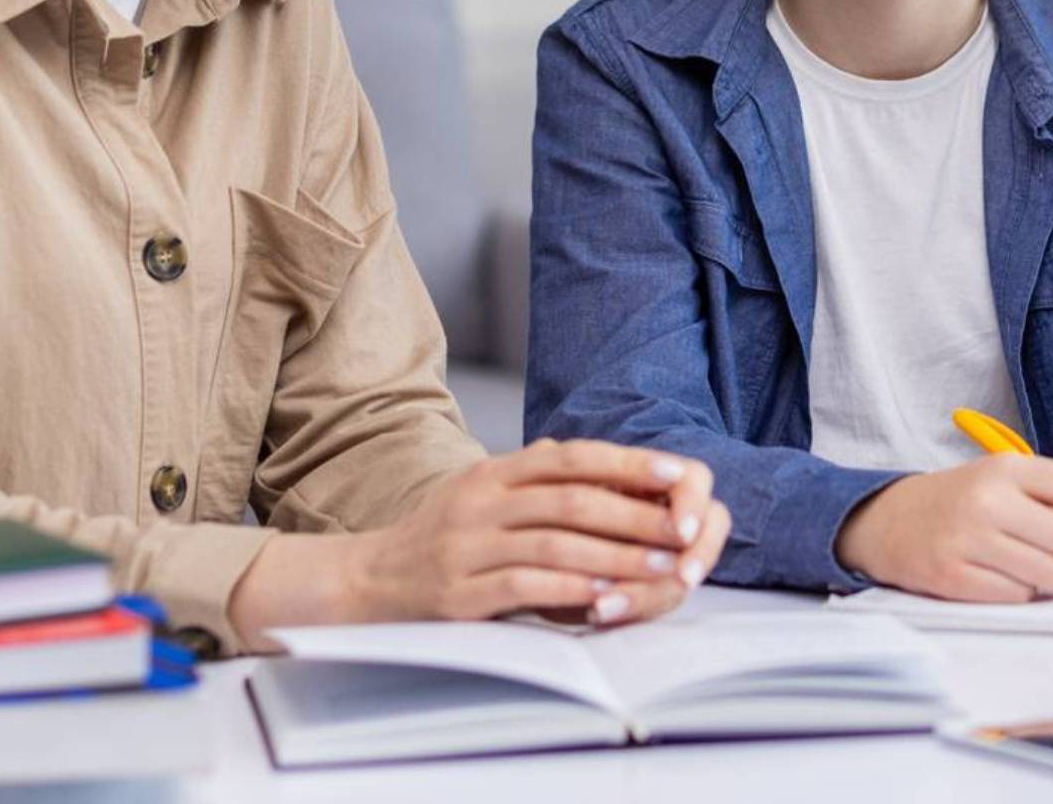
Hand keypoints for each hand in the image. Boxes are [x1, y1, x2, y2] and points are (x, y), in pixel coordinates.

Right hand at [345, 438, 729, 627]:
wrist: (366, 583)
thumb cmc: (439, 537)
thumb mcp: (481, 494)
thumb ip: (533, 479)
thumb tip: (594, 463)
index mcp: (493, 472)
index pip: (571, 457)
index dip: (627, 461)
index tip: (676, 472)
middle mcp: (480, 501)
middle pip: (572, 499)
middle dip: (637, 513)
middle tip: (685, 528)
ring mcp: (467, 547)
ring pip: (556, 542)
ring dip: (618, 554)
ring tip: (664, 565)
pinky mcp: (458, 595)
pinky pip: (524, 586)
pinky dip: (571, 588)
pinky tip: (606, 595)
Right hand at [835, 437, 1052, 601]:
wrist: (890, 521)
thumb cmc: (967, 500)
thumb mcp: (1013, 476)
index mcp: (1009, 468)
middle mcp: (989, 498)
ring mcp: (968, 538)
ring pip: (1051, 577)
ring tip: (1034, 566)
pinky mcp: (953, 576)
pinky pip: (1018, 598)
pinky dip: (1021, 595)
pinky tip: (1003, 578)